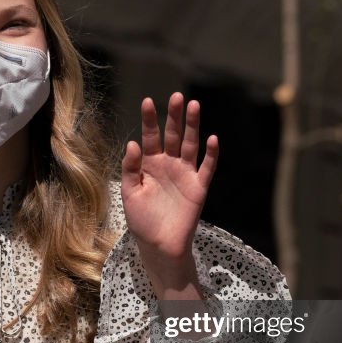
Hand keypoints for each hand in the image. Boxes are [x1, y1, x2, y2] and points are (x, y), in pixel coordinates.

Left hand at [121, 92, 218, 298]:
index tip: (147, 101)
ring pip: (191, 145)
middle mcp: (169, 165)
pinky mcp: (198, 187)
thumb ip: (130, 169)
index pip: (150, 137)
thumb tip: (132, 143)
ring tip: (194, 106)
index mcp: (149, 165)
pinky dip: (211, 154)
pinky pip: (207, 168)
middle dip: (174, 116)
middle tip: (176, 97)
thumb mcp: (129, 193)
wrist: (159, 245)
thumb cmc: (141, 220)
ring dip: (193, 127)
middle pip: (173, 135)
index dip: (149, 120)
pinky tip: (212, 138)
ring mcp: (185, 174)